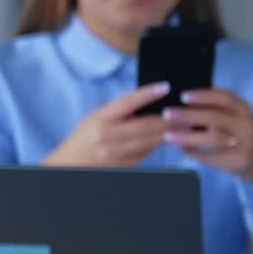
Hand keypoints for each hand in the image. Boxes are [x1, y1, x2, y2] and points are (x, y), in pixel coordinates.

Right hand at [43, 83, 170, 167]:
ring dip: (167, 134)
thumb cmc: (83, 139)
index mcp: (101, 119)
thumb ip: (118, 112)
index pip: (128, 102)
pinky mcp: (121, 167)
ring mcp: (115, 154)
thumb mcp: (95, 119)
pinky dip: (155, 146)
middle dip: (169, 119)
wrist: (68, 166)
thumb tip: (148, 103)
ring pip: (150, 142)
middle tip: (185, 112)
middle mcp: (108, 136)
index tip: (165, 86)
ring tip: (182, 126)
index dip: (148, 93)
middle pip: (147, 126)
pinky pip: (145, 155)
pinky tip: (162, 140)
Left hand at [162, 87, 252, 182]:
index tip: (182, 96)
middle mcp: (246, 123)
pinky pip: (211, 156)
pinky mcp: (238, 160)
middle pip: (215, 117)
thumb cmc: (238, 133)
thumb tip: (182, 103)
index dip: (203, 96)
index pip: (224, 97)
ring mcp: (244, 143)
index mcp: (243, 108)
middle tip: (167, 114)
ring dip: (188, 136)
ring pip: (213, 137)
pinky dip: (194, 152)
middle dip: (188, 115)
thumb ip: (214, 109)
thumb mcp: (234, 117)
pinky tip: (180, 149)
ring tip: (168, 135)